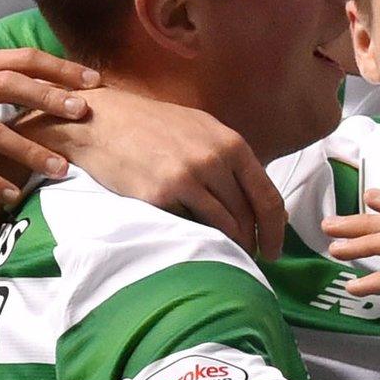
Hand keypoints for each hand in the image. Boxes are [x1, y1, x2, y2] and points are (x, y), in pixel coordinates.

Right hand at [31, 87, 283, 257]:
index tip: (275, 249)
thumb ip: (231, 160)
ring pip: (223, 226)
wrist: (102, 121)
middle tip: (251, 258)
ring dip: (229, 246)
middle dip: (254, 243)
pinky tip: (198, 244)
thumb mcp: (202, 130)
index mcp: (231, 144)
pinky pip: (189, 226)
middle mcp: (214, 160)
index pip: (268, 196)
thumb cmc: (153, 126)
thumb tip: (256, 194)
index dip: (277, 229)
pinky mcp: (160, 195)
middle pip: (248, 216)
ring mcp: (187, 178)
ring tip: (227, 256)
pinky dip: (198, 239)